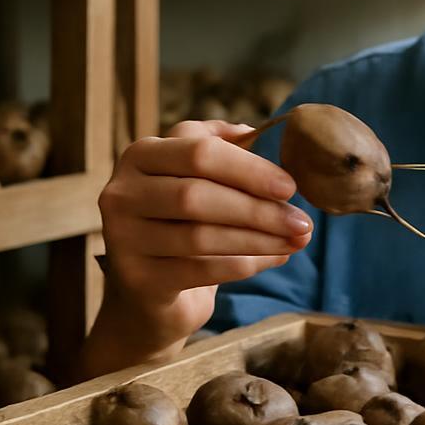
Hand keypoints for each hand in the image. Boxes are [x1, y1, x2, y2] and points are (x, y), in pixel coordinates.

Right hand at [79, 119, 312, 376]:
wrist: (149, 293)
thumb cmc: (182, 223)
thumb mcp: (196, 177)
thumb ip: (221, 148)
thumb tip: (258, 130)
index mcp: (141, 155)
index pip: (198, 152)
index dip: (248, 168)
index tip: (290, 186)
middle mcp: (123, 192)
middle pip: (197, 195)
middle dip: (257, 209)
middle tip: (301, 222)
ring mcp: (123, 238)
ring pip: (200, 235)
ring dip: (257, 240)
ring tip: (295, 242)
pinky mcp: (138, 278)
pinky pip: (200, 269)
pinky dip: (243, 265)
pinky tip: (273, 259)